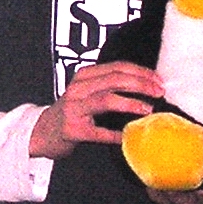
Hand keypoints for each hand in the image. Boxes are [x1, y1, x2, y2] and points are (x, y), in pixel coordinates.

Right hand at [30, 62, 162, 159]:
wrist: (43, 132)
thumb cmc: (73, 112)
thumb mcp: (89, 92)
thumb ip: (112, 87)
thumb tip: (148, 87)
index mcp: (85, 76)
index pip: (117, 67)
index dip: (141, 72)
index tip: (159, 80)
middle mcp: (78, 88)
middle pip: (114, 79)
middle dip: (140, 84)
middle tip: (159, 92)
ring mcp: (74, 109)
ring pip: (105, 99)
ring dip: (130, 103)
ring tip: (147, 109)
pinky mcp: (73, 130)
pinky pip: (98, 132)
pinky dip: (116, 134)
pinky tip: (129, 136)